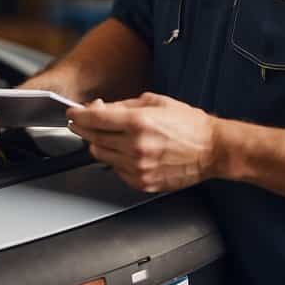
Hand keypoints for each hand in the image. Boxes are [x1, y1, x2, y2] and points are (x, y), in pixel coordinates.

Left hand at [67, 92, 218, 193]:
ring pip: (101, 156)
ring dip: (100, 144)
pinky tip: (128, 151)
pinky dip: (116, 159)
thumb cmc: (188, 124)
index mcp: (138, 123)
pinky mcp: (143, 182)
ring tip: (113, 136)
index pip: (93, 119)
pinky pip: (116, 170)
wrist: (212, 149)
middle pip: (92, 139)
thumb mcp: (155, 102)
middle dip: (85, 128)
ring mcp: (138, 168)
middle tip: (86, 122)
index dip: (77, 115)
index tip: (72, 113)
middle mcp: (135, 147)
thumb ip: (123, 105)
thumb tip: (99, 108)